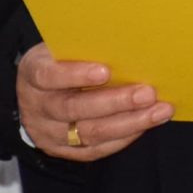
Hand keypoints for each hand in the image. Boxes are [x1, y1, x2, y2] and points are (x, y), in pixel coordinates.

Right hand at [17, 43, 169, 162]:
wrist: (35, 95)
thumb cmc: (60, 62)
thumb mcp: (62, 49)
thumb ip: (85, 47)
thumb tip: (128, 42)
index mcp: (32, 74)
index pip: (48, 76)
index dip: (75, 74)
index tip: (105, 71)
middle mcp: (38, 107)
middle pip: (73, 108)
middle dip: (115, 102)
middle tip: (147, 93)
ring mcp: (49, 133)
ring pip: (89, 133)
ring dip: (130, 122)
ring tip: (160, 111)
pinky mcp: (63, 151)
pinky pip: (95, 150)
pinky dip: (124, 137)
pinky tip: (146, 124)